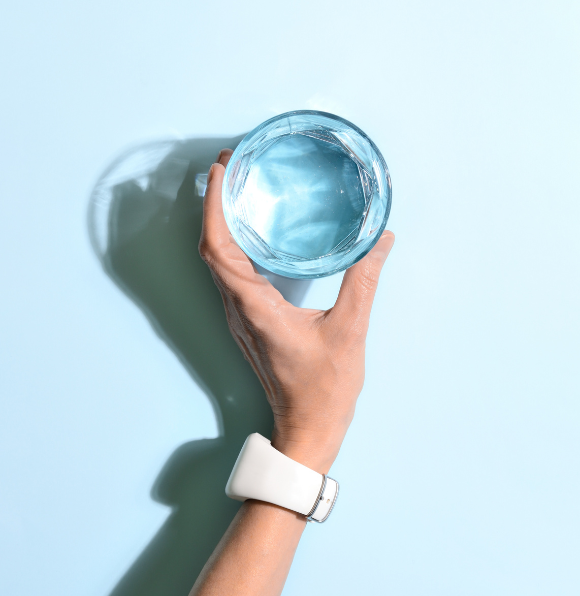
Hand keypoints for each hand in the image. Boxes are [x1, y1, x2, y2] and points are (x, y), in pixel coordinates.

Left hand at [199, 149, 394, 474]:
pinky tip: (254, 230)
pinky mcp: (250, 320)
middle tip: (230, 166)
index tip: (220, 172)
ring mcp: (241, 316)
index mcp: (254, 306)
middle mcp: (239, 308)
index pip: (218, 248)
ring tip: (237, 188)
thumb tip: (381, 239)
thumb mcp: (349, 330)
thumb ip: (363, 281)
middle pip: (212, 247)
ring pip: (218, 260)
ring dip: (222, 222)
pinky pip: (231, 273)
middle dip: (215, 203)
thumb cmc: (324, 388)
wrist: (308, 430)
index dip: (214, 207)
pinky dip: (234, 243)